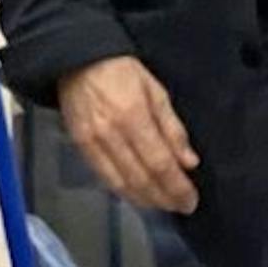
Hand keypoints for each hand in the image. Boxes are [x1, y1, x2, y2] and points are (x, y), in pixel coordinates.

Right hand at [57, 57, 199, 211]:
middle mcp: (112, 134)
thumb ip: (172, 127)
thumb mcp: (155, 90)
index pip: (160, 163)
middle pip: (141, 179)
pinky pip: (103, 177)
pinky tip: (137, 195)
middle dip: (164, 198)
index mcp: (134, 116)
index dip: (177, 187)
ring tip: (163, 205)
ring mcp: (93, 142)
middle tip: (181, 206)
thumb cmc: (122, 71)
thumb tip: (189, 162)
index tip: (191, 200)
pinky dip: (122, 191)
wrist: (77, 60)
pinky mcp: (80, 146)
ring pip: (121, 184)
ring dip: (145, 200)